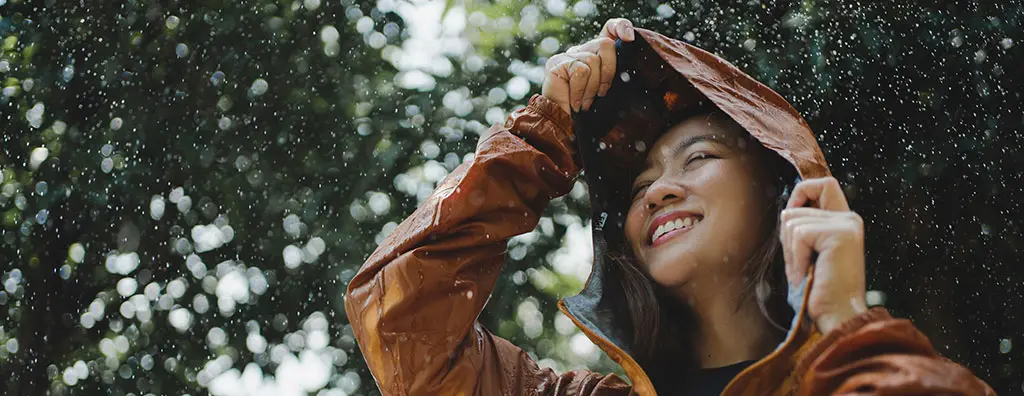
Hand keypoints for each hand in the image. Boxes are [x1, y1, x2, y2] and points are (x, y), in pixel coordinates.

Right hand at [542, 18, 635, 113]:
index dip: (621, 27)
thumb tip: (626, 62)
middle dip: (609, 71)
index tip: (630, 38)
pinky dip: (581, 90)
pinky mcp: (556, 63)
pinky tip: (577, 103)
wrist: (563, 124)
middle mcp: (581, 51)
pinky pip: (580, 70)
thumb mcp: (606, 90)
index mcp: (596, 54)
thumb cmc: (587, 110)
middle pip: (605, 44)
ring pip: (592, 60)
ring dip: (592, 87)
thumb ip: (614, 75)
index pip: (609, 29)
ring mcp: (567, 56)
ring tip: (587, 103)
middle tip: (602, 93)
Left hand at [780, 176, 868, 333]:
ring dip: (791, 252)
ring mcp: (846, 225)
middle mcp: (850, 218)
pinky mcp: (840, 234)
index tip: (791, 219)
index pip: (823, 184)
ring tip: (806, 272)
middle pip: (798, 203)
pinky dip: (795, 258)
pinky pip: (799, 235)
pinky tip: (807, 275)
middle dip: (787, 235)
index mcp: (845, 221)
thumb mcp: (809, 253)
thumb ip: (803, 230)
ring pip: (793, 221)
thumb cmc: (819, 290)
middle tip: (800, 263)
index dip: (801, 192)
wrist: (837, 316)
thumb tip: (785, 212)